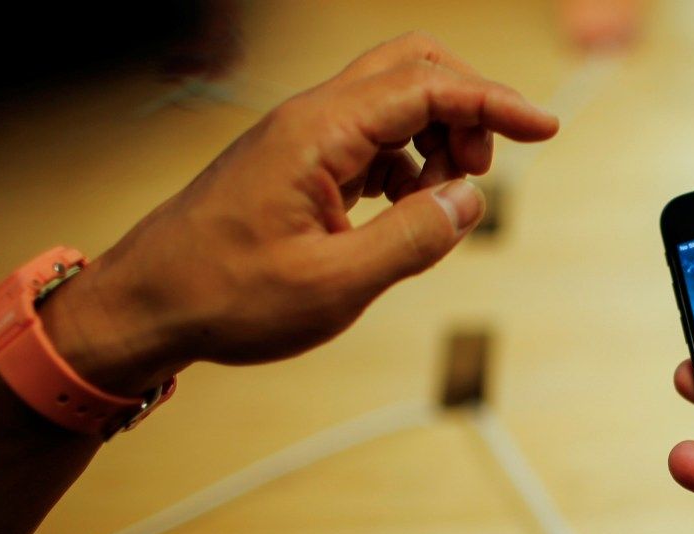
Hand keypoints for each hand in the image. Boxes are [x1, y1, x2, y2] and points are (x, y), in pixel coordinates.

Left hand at [38, 33, 557, 395]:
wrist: (147, 306)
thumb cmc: (224, 297)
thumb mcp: (333, 285)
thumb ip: (412, 240)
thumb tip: (470, 200)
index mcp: (318, 135)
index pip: (426, 88)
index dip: (495, 102)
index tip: (546, 128)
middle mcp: (310, 120)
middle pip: (410, 67)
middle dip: (468, 104)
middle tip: (488, 165)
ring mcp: (303, 139)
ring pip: (393, 101)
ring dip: (438, 137)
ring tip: (444, 203)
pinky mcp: (299, 164)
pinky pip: (372, 138)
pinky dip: (409, 163)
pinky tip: (408, 210)